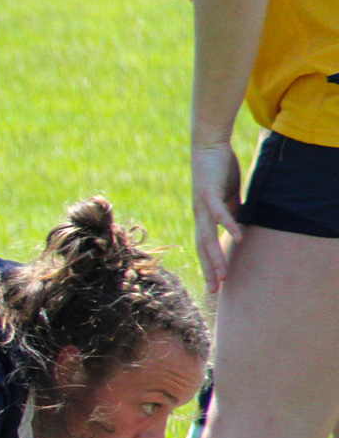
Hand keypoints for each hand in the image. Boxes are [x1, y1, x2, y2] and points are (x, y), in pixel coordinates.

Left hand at [190, 140, 242, 292]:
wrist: (209, 147)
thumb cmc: (218, 172)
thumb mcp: (227, 198)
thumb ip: (231, 213)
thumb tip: (237, 227)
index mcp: (204, 218)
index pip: (205, 247)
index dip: (209, 266)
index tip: (215, 286)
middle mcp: (199, 215)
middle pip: (202, 248)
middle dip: (208, 269)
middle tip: (214, 290)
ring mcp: (202, 205)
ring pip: (207, 236)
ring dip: (215, 256)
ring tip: (223, 274)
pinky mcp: (209, 192)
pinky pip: (219, 212)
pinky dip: (227, 224)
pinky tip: (236, 237)